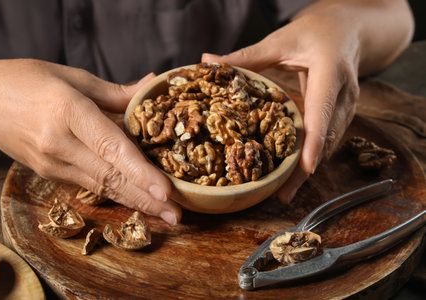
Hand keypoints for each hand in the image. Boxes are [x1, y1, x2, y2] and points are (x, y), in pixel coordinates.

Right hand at [0, 59, 180, 223]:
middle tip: (177, 214)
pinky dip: (116, 192)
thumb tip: (151, 86)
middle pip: (111, 177)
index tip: (166, 190)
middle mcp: (59, 144)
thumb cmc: (24, 81)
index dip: (141, 171)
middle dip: (146, 199)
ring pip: (102, 187)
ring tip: (164, 213)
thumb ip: (116, 91)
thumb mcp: (72, 77)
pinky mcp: (49, 173)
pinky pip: (90, 184)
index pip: (112, 147)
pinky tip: (137, 198)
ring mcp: (52, 163)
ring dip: (135, 201)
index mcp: (67, 111)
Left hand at [203, 0, 412, 202]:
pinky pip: (327, 138)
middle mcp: (345, 93)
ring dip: (308, 168)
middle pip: (326, 137)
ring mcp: (348, 106)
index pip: (322, 109)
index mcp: (330, 71)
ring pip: (329, 143)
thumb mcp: (280, 41)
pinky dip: (311, 156)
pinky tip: (293, 173)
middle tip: (282, 195)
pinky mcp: (343, 113)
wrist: (348, 30)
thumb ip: (246, 56)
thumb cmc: (314, 31)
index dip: (314, 141)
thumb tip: (206, 60)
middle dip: (305, 168)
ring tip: (284, 192)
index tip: (306, 168)